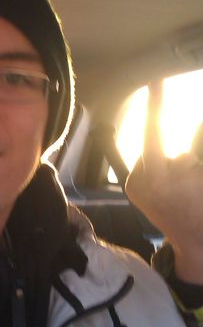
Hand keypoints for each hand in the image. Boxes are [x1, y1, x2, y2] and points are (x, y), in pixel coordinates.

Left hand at [125, 81, 202, 283]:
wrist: (195, 245)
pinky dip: (162, 168)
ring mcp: (135, 185)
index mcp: (162, 178)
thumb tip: (190, 134)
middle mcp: (142, 180)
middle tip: (192, 180)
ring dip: (172, 161)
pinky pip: (149, 164)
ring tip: (183, 188)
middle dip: (182, 154)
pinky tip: (171, 187)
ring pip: (157, 154)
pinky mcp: (132, 188)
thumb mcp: (202, 175)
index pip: (157, 131)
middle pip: (162, 144)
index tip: (154, 81)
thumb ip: (192, 154)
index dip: (156, 103)